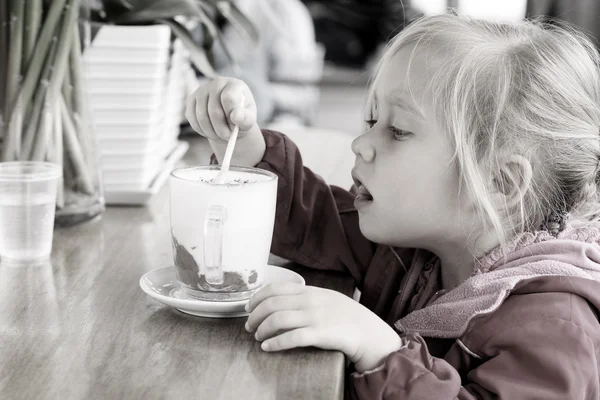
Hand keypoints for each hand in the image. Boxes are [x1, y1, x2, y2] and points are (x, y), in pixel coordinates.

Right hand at [185, 77, 264, 166]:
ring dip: (211, 132)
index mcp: (234, 85)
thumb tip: (235, 116)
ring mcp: (201, 90)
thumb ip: (245, 118)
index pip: (228, 98)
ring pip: (202, 117)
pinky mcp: (191, 100)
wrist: (229, 118)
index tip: (235, 124)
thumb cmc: (241, 117)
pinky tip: (210, 131)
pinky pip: (192, 119)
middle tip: (228, 136)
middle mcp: (216, 83)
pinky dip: (201, 130)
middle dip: (221, 129)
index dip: (230, 115)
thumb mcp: (249, 119)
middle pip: (214, 111)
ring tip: (220, 135)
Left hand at [245, 282, 404, 372]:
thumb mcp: (326, 298)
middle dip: (256, 315)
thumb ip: (306, 297)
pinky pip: (291, 337)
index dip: (258, 297)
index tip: (248, 307)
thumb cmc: (347, 317)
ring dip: (262, 329)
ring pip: (278, 319)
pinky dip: (275, 342)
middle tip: (249, 326)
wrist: (369, 332)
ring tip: (258, 337)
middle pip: (272, 304)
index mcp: (311, 290)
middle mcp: (310, 301)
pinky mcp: (320, 334)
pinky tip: (268, 347)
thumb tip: (281, 301)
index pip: (276, 288)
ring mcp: (315, 317)